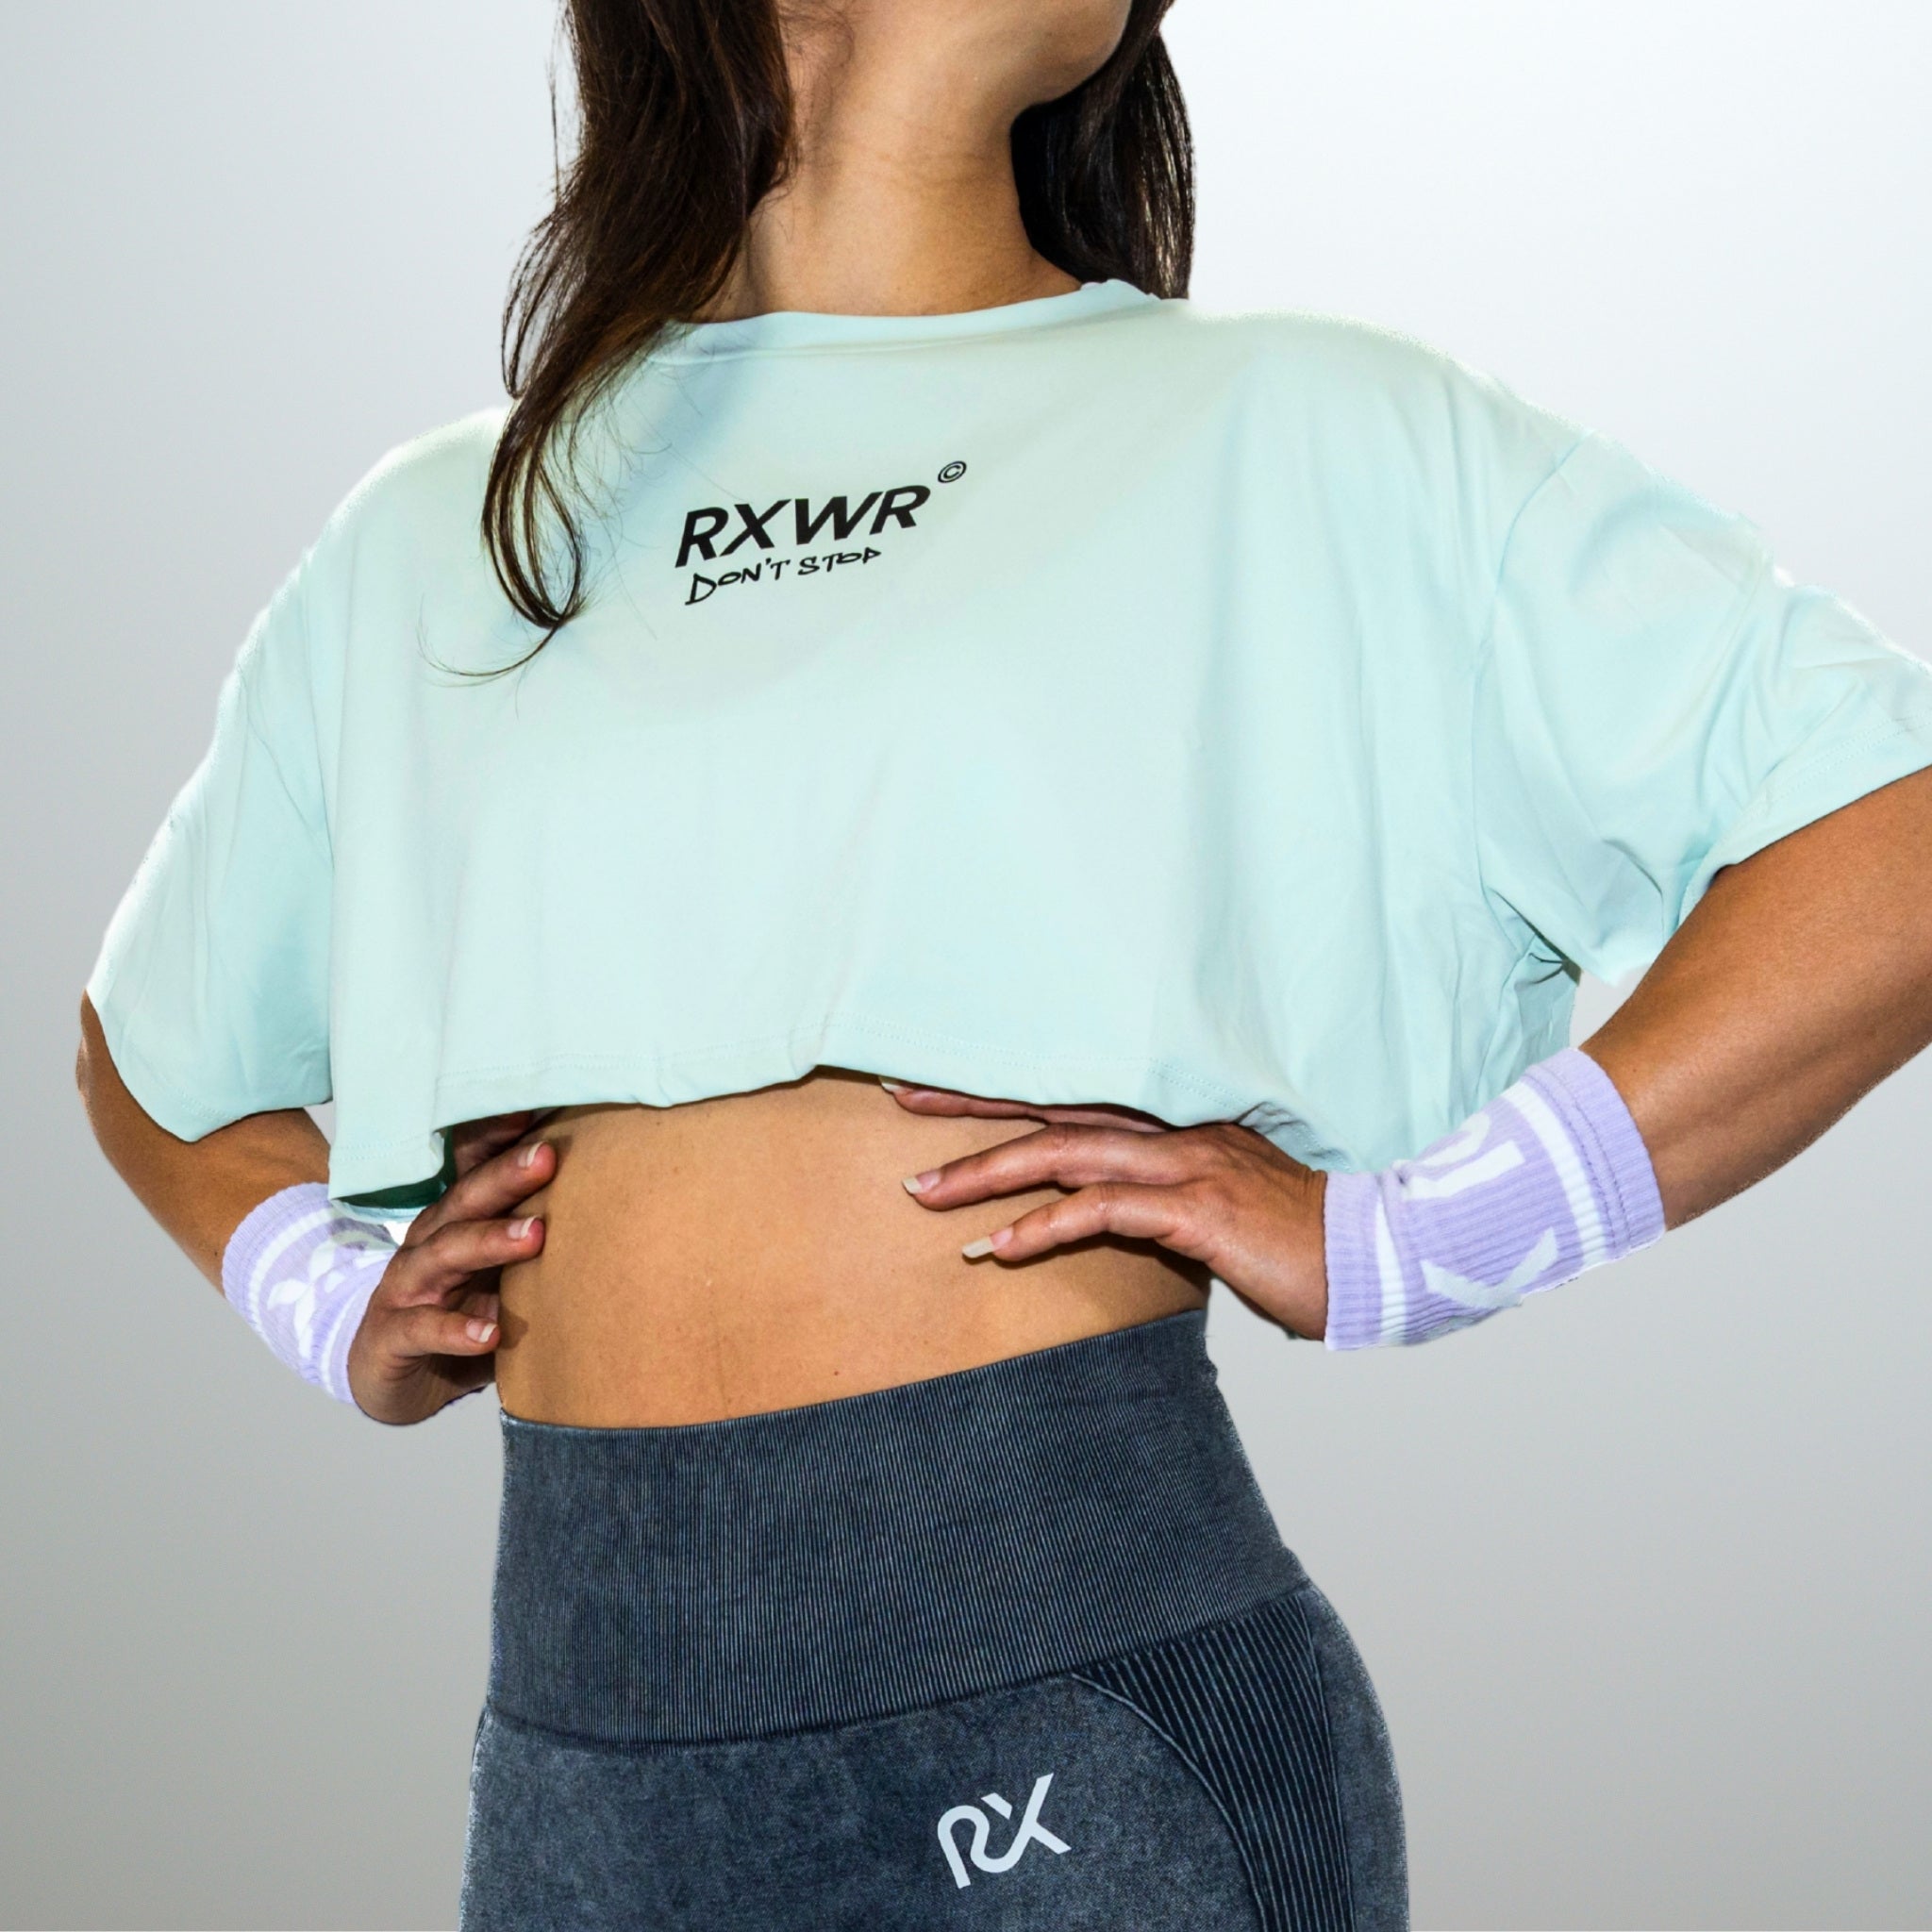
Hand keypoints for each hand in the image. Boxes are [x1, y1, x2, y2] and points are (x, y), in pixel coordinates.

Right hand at [346, 1111, 557, 1423]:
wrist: (394, 1380)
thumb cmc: (459, 1313)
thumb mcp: (498, 1273)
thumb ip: (534, 1240)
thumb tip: (609, 1202)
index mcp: (456, 1221)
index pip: (474, 1169)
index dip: (498, 1137)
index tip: (538, 1107)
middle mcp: (428, 1244)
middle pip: (465, 1201)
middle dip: (505, 1176)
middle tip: (548, 1157)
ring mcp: (405, 1288)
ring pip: (444, 1254)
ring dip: (489, 1241)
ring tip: (535, 1235)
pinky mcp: (391, 1336)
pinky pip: (422, 1329)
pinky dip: (456, 1330)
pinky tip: (489, 1333)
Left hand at [885, 1083, 1330, 1338]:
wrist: (1378, 1258)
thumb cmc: (1296, 1242)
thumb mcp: (1216, 1212)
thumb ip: (1159, 1203)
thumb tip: (1102, 1217)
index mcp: (1172, 1126)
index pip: (1068, 1094)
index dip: (997, 1085)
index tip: (931, 1083)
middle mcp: (1173, 1133)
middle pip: (1051, 1105)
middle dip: (967, 1104)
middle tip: (895, 1099)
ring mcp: (1186, 1167)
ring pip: (1065, 1152)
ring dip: (987, 1173)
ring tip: (923, 1193)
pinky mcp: (1199, 1211)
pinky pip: (1105, 1211)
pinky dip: (1045, 1227)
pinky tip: (999, 1248)